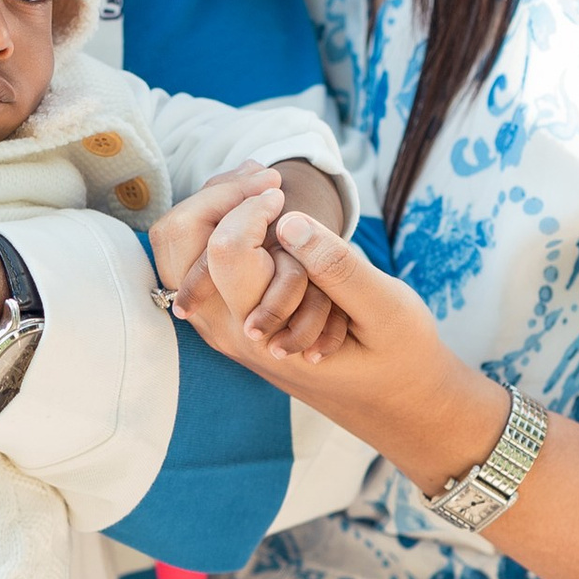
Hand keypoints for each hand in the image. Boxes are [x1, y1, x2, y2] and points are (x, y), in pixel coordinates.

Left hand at [170, 202, 503, 493]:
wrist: (396, 402)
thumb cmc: (399, 356)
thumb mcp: (384, 308)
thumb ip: (336, 266)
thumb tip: (287, 221)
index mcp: (262, 332)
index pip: (223, 250)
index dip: (251, 206)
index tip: (285, 194)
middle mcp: (228, 329)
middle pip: (180, 240)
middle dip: (218, 194)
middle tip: (268, 177)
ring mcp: (225, 322)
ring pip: (184, 246)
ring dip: (220, 204)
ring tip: (266, 181)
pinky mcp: (236, 312)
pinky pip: (205, 258)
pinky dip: (228, 221)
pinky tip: (267, 204)